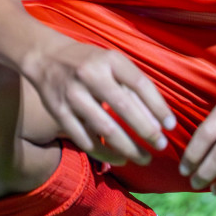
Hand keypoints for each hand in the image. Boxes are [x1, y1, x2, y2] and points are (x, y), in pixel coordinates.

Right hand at [20, 31, 174, 166]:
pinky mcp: (58, 111)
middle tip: (160, 146)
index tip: (171, 127)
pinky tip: (119, 159)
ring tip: (143, 158)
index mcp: (108, 60)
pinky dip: (104, 152)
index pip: (140, 84)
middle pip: (124, 107)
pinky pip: (85, 138)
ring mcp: (72, 94)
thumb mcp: (112, 64)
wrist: (45, 56)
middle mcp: (90, 74)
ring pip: (105, 128)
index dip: (158, 107)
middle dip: (146, 131)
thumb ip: (134, 88)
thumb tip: (159, 123)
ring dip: (128, 148)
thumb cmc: (89, 62)